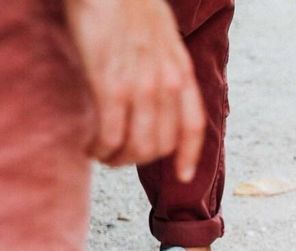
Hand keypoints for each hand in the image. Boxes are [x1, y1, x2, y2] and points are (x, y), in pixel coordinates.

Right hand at [64, 0, 204, 177]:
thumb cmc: (129, 3)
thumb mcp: (163, 37)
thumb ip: (165, 65)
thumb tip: (157, 91)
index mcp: (182, 73)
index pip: (193, 127)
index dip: (189, 156)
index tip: (183, 175)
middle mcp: (167, 86)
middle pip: (161, 145)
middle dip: (139, 158)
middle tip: (119, 156)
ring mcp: (141, 88)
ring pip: (136, 146)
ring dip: (117, 158)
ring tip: (101, 154)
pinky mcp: (111, 86)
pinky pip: (110, 134)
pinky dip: (100, 148)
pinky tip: (90, 147)